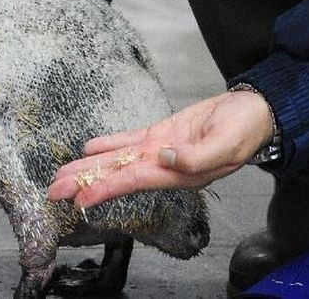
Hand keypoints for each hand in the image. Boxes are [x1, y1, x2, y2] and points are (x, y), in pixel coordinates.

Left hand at [47, 90, 273, 208]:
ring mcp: (162, 150)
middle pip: (118, 174)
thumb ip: (196, 156)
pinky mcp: (164, 133)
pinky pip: (132, 140)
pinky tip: (90, 148)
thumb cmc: (245, 129)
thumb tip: (164, 159)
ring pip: (120, 159)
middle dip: (85, 181)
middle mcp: (165, 165)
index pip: (134, 182)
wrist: (254, 112)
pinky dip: (111, 144)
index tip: (79, 196)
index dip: (106, 188)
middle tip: (53, 189)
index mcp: (180, 173)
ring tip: (62, 172)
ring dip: (91, 165)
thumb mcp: (227, 144)